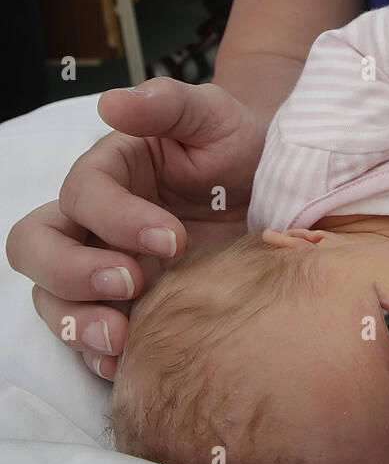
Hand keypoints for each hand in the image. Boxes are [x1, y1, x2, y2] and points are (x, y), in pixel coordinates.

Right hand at [6, 79, 266, 379]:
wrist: (275, 187)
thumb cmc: (237, 143)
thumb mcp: (213, 114)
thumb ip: (166, 104)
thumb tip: (112, 102)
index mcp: (107, 170)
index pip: (82, 195)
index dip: (117, 219)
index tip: (173, 237)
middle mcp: (92, 221)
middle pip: (37, 248)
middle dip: (72, 273)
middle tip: (131, 283)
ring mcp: (104, 266)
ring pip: (51, 297)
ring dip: (76, 321)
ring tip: (121, 338)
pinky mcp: (127, 305)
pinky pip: (86, 337)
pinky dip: (96, 354)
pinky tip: (125, 362)